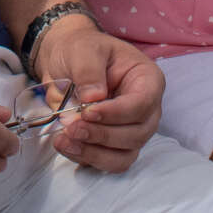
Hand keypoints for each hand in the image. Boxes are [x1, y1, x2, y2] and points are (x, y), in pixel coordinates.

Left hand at [28, 14, 163, 172]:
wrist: (65, 61)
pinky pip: (106, 162)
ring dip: (94, 153)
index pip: (143, 104)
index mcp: (147, 79)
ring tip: (65, 140)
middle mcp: (145, 109)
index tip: (87, 113)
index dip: (116, 113)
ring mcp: (131, 130)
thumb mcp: (83, 49)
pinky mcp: (113, 146)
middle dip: (103, 135)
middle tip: (72, 127)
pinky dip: (85, 158)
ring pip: (124, 156)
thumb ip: (88, 71)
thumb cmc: (81, 50)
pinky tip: (66, 145)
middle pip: (137, 134)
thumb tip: (93, 99)